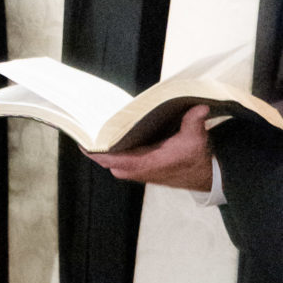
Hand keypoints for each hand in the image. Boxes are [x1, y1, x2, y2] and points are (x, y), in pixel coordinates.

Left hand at [88, 103, 214, 191]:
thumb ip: (193, 122)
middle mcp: (132, 169)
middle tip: (85, 121)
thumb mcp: (195, 139)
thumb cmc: (195, 159)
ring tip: (92, 124)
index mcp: (141, 163)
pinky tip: (106, 132)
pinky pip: (113, 157)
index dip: (91, 148)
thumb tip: (199, 107)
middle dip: (93, 141)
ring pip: (106, 157)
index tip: (80, 135)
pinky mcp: (135, 167)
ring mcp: (132, 170)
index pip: (107, 158)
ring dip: (100, 144)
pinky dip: (108, 147)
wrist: (202, 175)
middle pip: (101, 156)